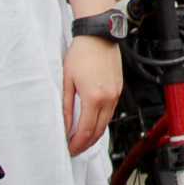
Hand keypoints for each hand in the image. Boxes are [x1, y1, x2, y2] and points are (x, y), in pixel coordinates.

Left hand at [62, 33, 122, 155]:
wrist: (98, 35)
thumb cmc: (82, 52)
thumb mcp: (67, 80)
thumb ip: (65, 106)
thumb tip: (64, 125)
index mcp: (94, 97)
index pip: (85, 130)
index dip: (77, 144)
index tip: (69, 149)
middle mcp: (108, 98)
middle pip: (98, 131)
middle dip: (86, 144)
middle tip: (74, 148)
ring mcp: (116, 93)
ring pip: (106, 123)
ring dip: (94, 134)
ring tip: (81, 138)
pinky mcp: (118, 88)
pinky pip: (111, 111)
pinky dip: (101, 121)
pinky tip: (92, 121)